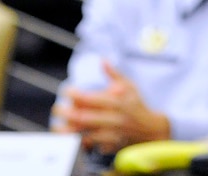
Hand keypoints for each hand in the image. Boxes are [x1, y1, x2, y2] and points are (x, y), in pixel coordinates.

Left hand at [51, 64, 170, 151]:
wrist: (151, 130)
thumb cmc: (137, 105)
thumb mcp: (129, 86)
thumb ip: (114, 74)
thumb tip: (102, 60)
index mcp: (116, 102)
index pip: (90, 99)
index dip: (75, 95)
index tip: (66, 90)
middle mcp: (113, 119)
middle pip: (85, 118)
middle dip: (67, 114)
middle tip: (56, 109)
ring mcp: (112, 134)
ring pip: (86, 134)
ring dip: (70, 131)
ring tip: (56, 127)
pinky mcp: (111, 146)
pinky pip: (92, 146)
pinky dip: (80, 143)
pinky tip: (70, 139)